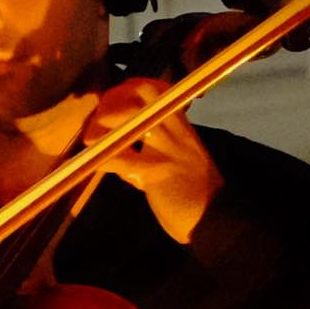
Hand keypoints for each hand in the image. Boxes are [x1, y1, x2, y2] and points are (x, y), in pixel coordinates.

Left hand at [99, 97, 217, 244]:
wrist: (216, 217)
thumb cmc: (198, 194)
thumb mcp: (184, 161)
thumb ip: (160, 149)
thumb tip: (129, 147)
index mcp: (183, 129)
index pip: (156, 92)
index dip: (130, 91)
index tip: (114, 100)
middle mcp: (176, 133)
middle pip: (142, 95)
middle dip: (115, 103)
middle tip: (99, 120)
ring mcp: (166, 150)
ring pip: (130, 119)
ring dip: (105, 126)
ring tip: (93, 140)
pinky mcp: (154, 172)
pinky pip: (121, 158)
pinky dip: (103, 157)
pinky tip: (95, 162)